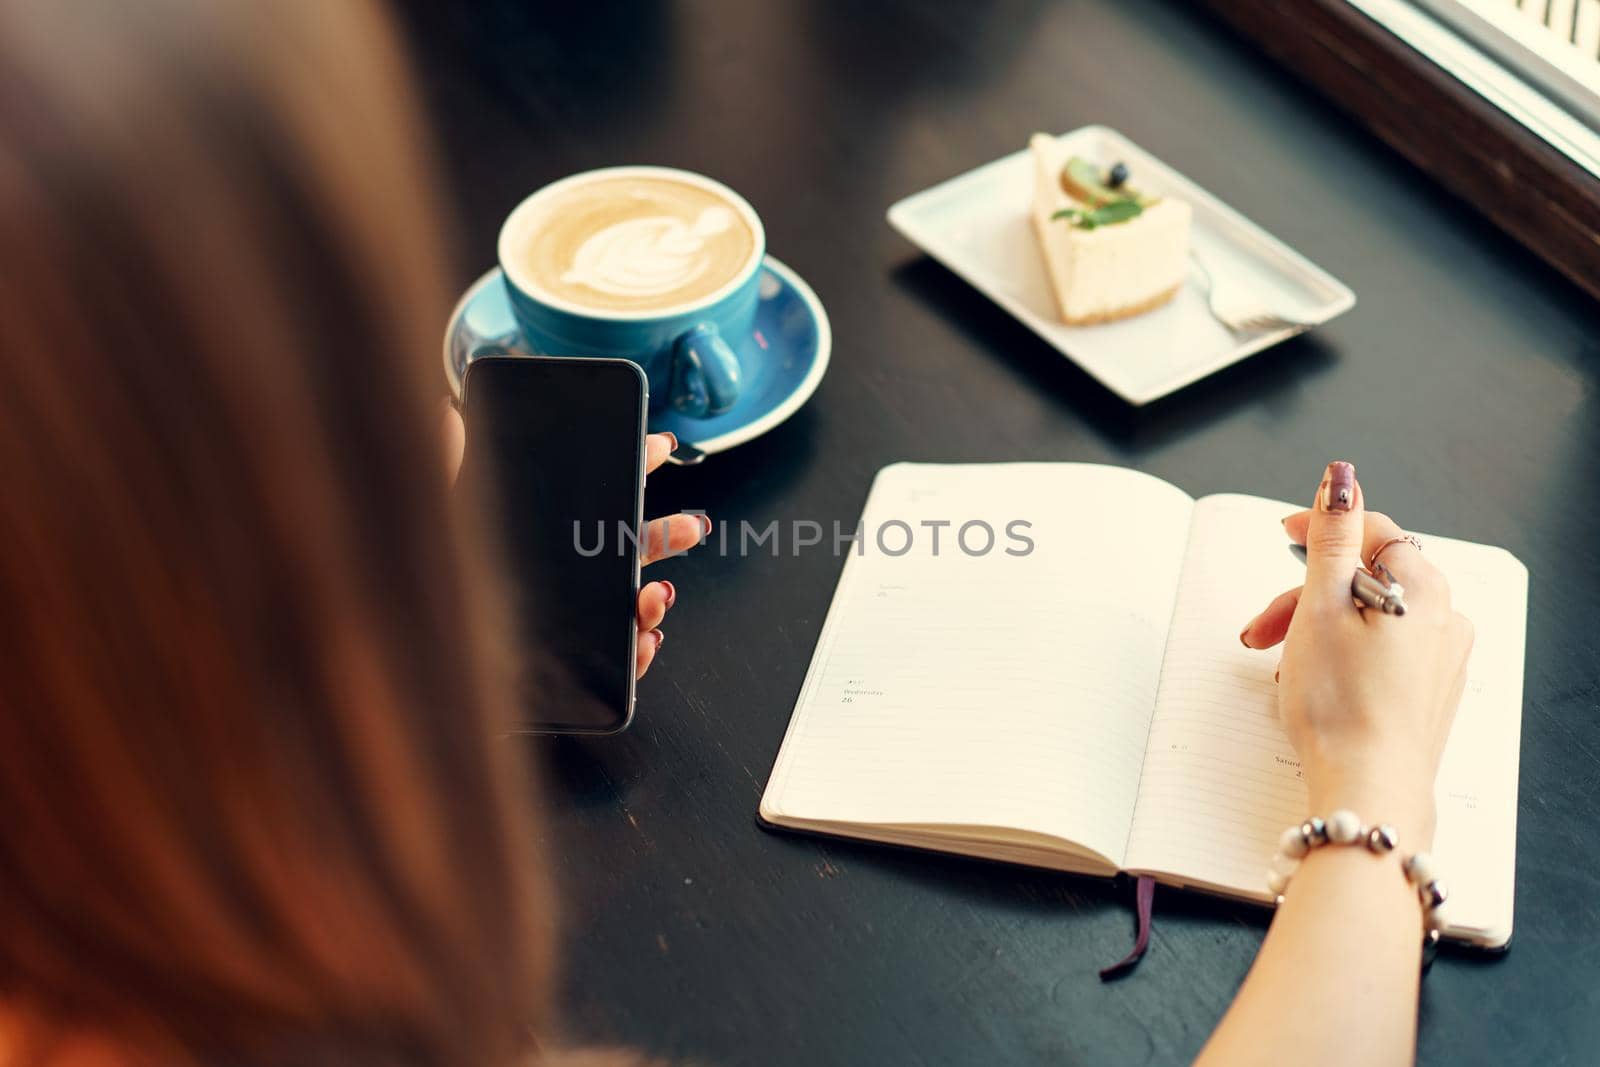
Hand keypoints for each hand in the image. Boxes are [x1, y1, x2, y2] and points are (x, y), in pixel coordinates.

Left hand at [442, 404, 705, 680]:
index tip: (660, 444)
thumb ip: (443, 465)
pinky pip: (623, 662)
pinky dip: (642, 653)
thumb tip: (447, 411)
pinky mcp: (573, 667)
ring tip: (654, 596)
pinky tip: (643, 641)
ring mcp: (572, 620)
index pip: (598, 490)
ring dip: (658, 598)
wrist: (418, 664)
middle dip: (670, 533)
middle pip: (631, 545)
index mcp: (543, 531)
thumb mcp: (434, 516)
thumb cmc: (423, 588)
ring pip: (635, 604)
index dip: (634, 462)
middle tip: (693, 526)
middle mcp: (563, 574)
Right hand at [1237, 462, 1473, 845]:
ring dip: (1314, 629)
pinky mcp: (1426, 696)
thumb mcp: (1322, 606)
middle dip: (1304, 596)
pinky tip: (1309, 682)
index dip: (1322, 527)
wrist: (1369, 789)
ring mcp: (1439, 662)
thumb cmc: (1342, 704)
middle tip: (1261, 627)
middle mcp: (1443, 620)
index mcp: (1424, 590)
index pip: (1372, 531)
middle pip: (1364, 579)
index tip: (1284, 535)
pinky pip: (1378, 654)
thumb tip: (1342, 479)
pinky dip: (1339, 655)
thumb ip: (1332, 537)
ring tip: (1278, 663)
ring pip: (1366, 619)